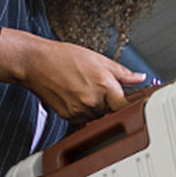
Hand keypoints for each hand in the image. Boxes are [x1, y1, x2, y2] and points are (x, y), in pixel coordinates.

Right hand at [0, 28, 144, 123]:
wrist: (36, 63)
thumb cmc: (64, 58)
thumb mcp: (99, 59)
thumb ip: (123, 73)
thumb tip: (139, 77)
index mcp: (105, 85)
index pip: (126, 105)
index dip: (127, 103)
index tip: (127, 101)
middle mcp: (94, 101)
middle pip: (111, 110)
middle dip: (108, 101)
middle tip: (97, 86)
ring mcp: (80, 111)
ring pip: (97, 115)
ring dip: (95, 106)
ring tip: (83, 88)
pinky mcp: (69, 117)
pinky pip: (83, 119)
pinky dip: (83, 111)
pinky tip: (75, 95)